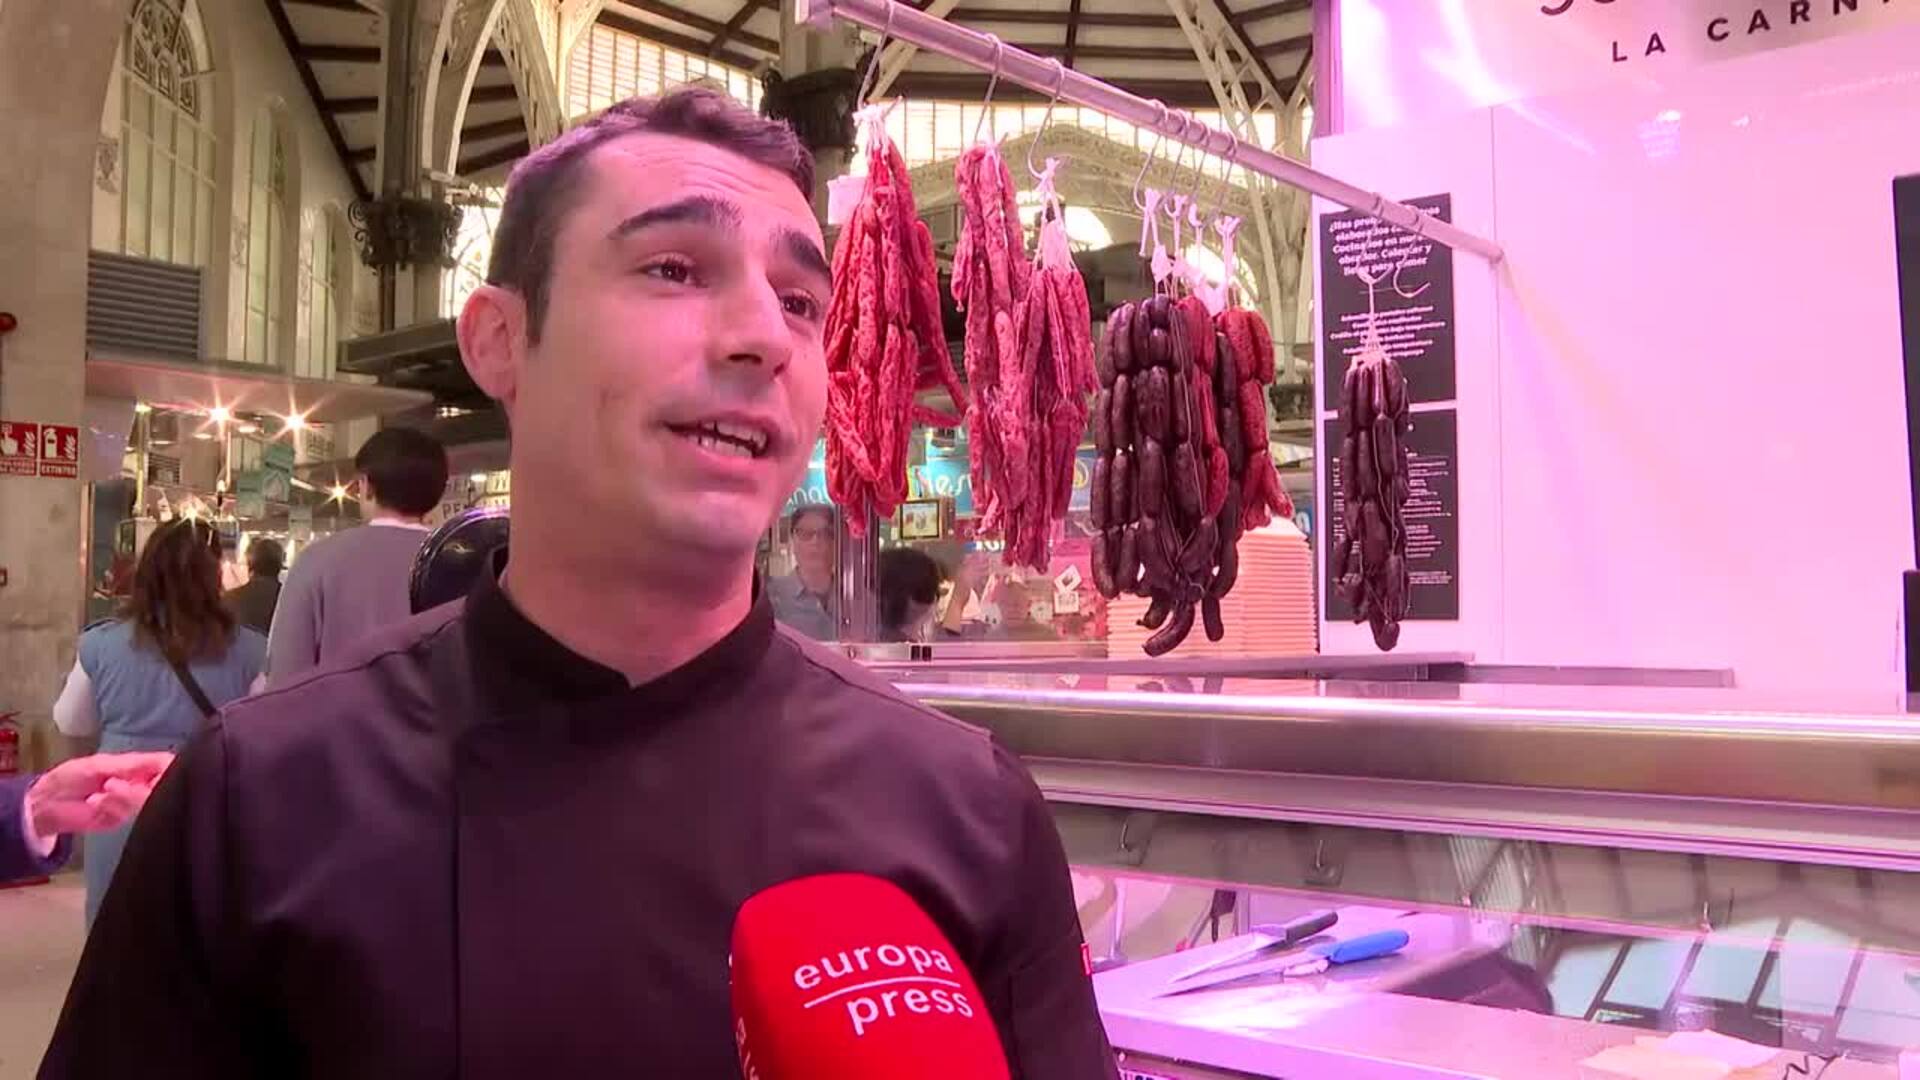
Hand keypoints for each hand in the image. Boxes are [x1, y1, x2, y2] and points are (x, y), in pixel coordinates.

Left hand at [26, 752, 174, 837]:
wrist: (47, 805)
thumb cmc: (70, 778)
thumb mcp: (99, 765)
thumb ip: (131, 765)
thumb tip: (163, 764)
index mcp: (136, 766)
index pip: (165, 765)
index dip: (170, 770)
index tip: (161, 776)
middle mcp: (139, 783)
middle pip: (161, 787)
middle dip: (138, 789)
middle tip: (112, 786)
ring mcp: (132, 802)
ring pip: (147, 803)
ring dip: (121, 799)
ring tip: (99, 795)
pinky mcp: (122, 819)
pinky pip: (129, 815)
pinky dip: (112, 808)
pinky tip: (96, 804)